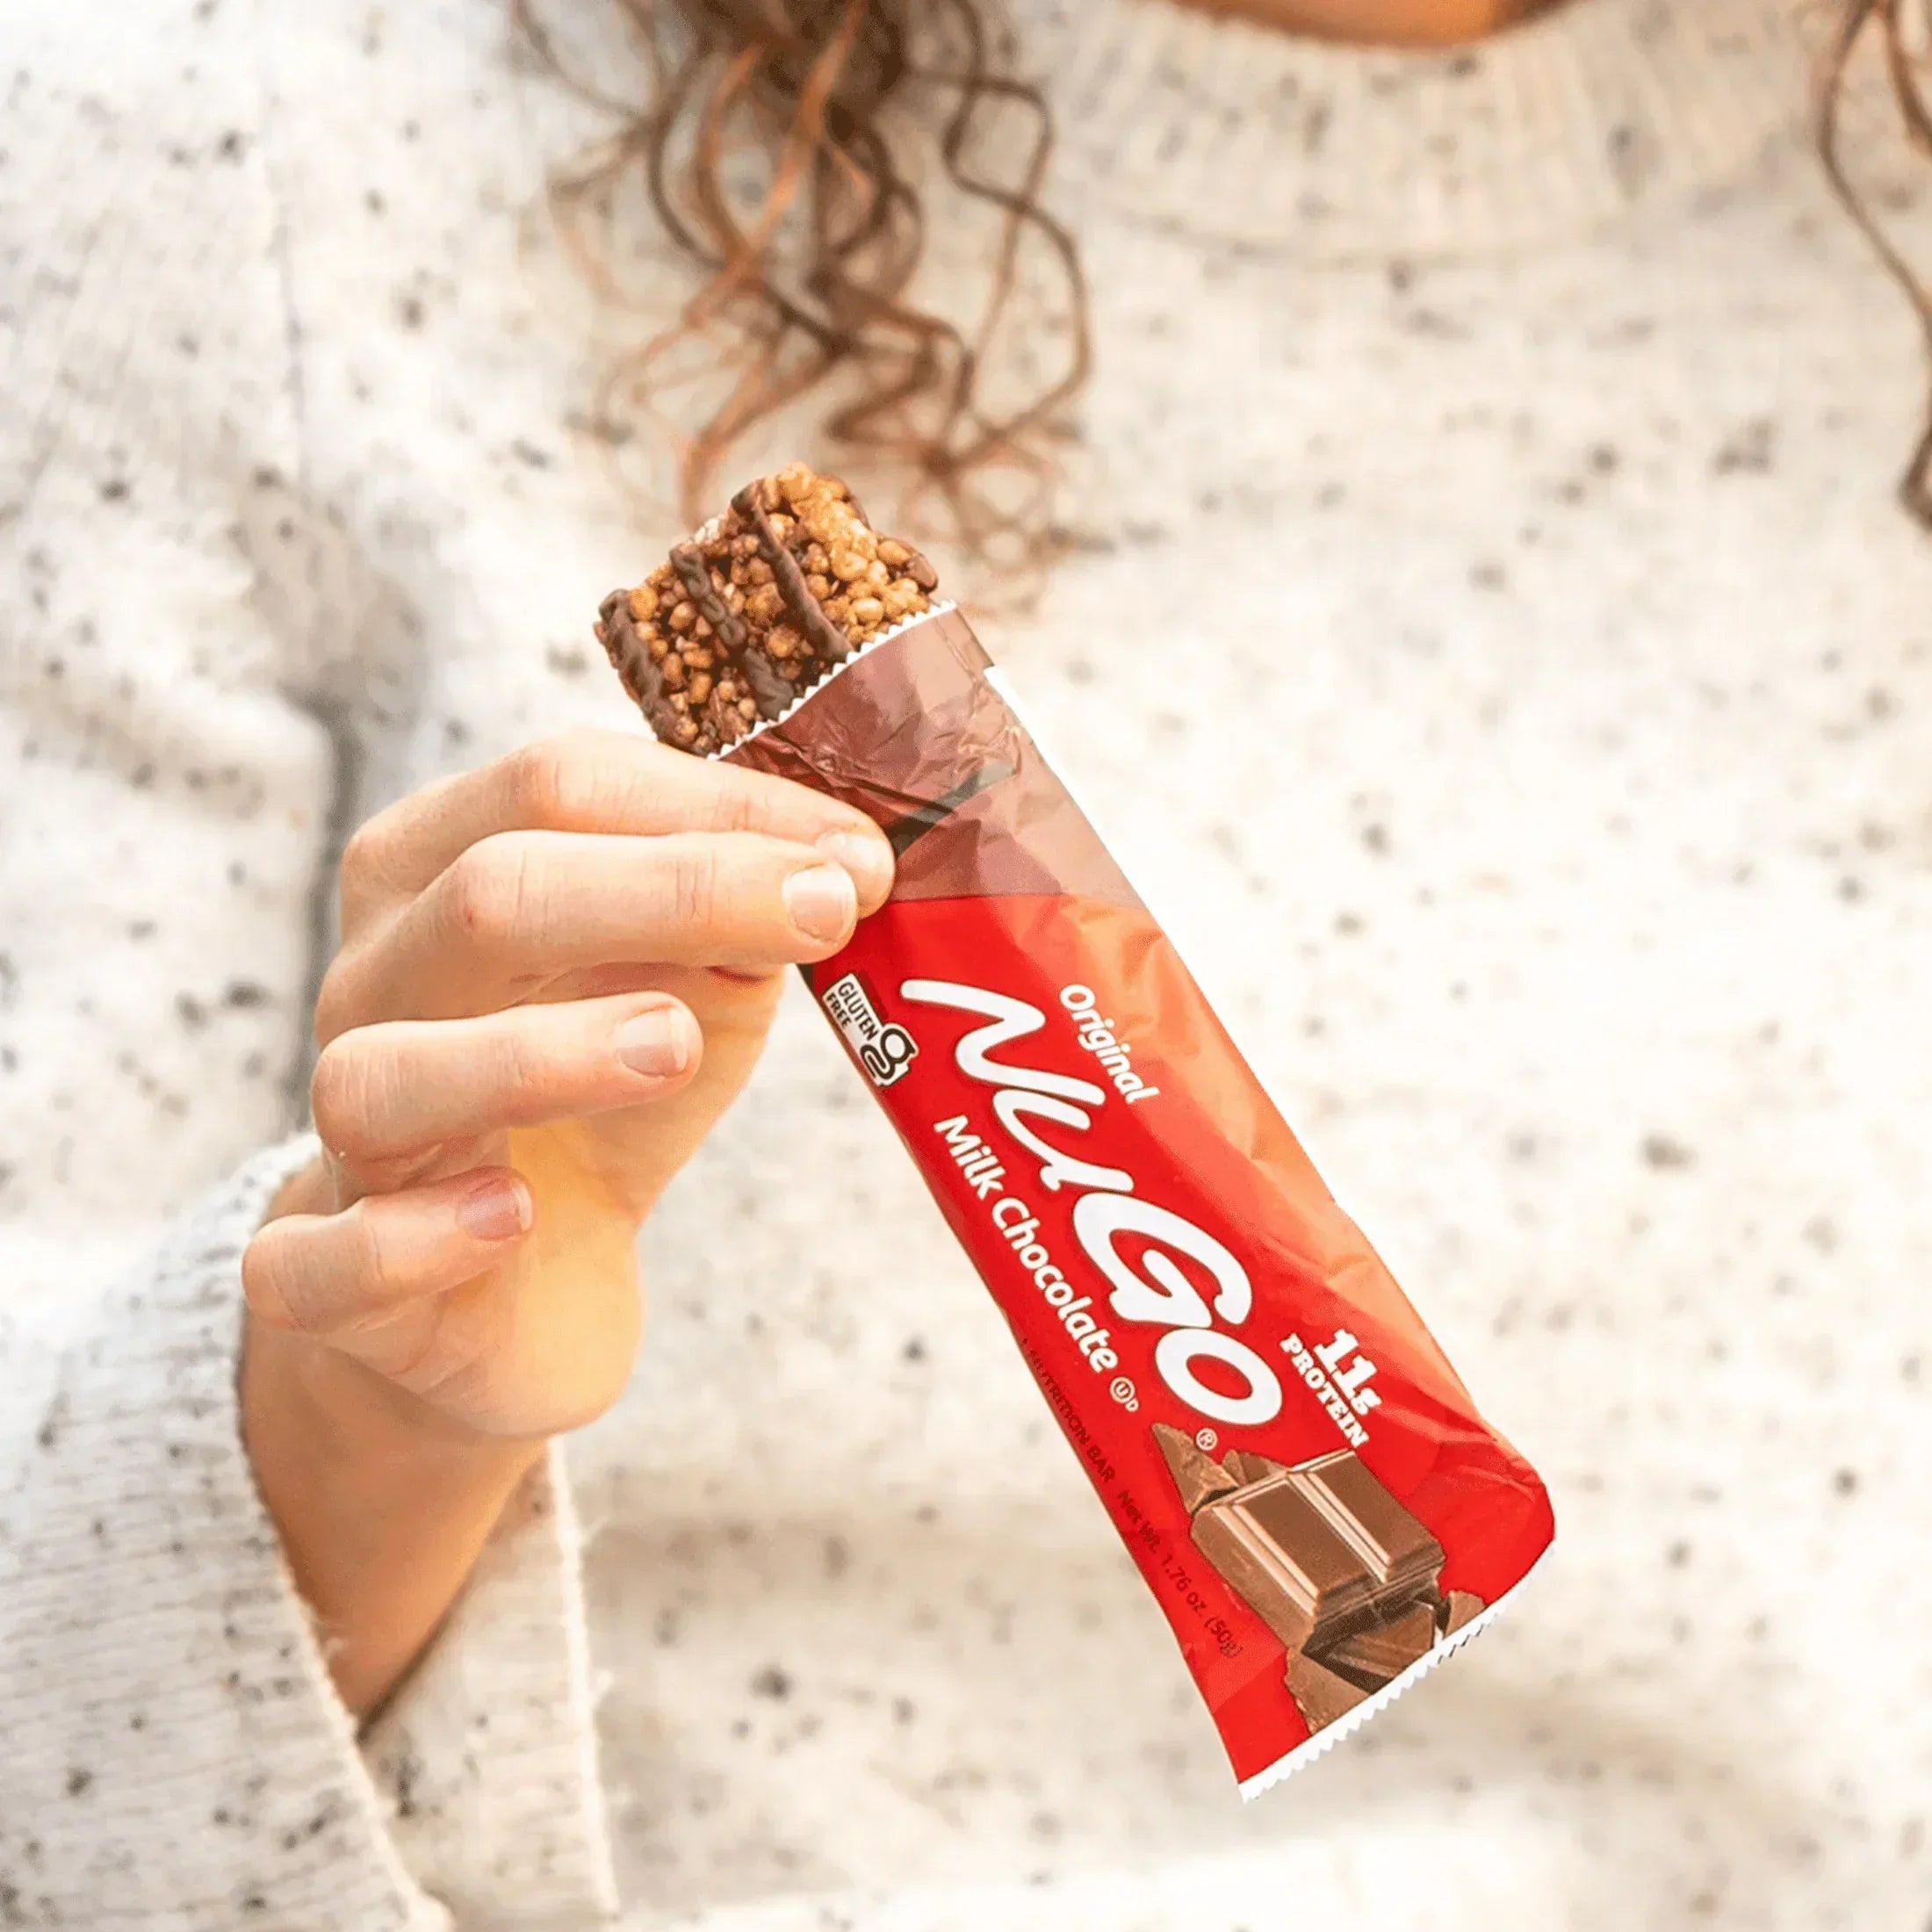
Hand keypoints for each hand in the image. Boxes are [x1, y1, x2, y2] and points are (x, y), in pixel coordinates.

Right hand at [238, 728, 891, 1710]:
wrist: (502, 1291)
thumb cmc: (596, 1104)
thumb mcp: (687, 989)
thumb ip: (740, 924)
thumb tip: (838, 869)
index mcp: (443, 873)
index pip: (563, 787)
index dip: (720, 806)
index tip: (857, 856)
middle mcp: (377, 984)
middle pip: (488, 896)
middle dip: (671, 890)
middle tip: (823, 914)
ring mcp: (345, 1137)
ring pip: (387, 1073)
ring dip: (535, 1053)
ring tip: (670, 1043)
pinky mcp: (333, 1281)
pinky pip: (330, 1261)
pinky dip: (413, 1238)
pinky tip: (507, 1216)